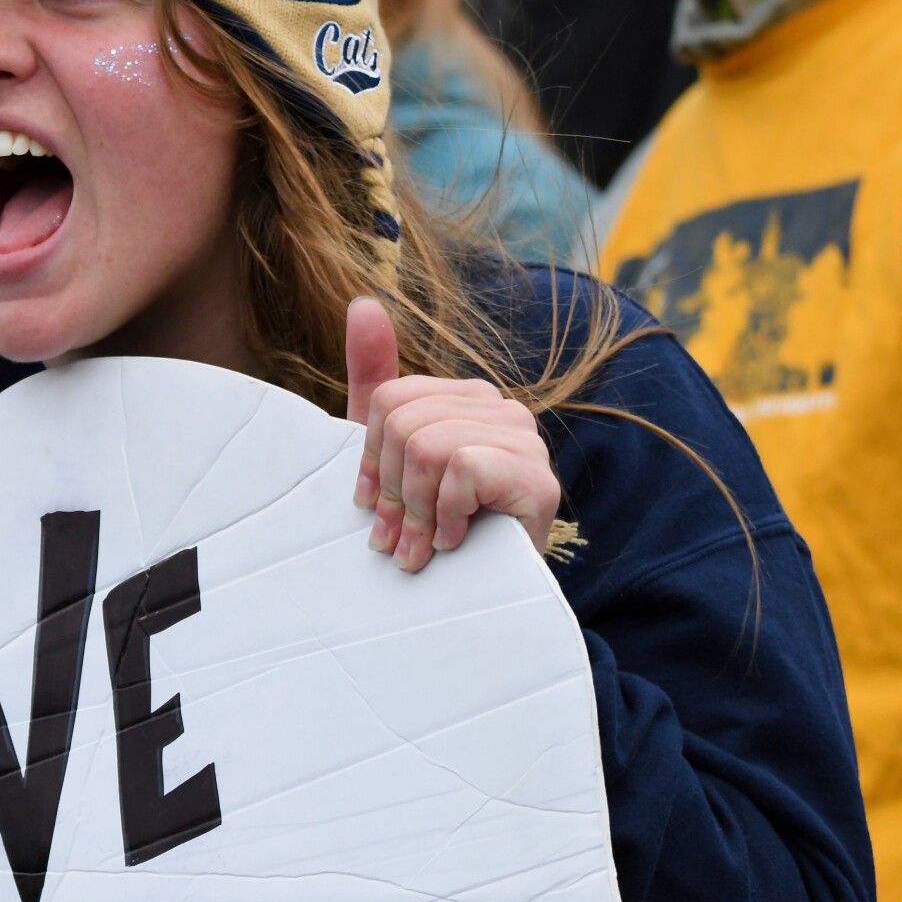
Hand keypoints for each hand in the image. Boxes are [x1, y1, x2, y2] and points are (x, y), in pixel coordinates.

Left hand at [345, 297, 561, 571]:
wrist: (483, 598)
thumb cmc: (433, 525)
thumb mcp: (391, 452)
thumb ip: (376, 379)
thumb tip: (363, 303)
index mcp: (466, 398)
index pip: (391, 401)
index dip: (370, 460)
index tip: (371, 509)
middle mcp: (503, 409)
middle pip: (405, 424)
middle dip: (390, 492)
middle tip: (393, 540)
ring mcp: (527, 442)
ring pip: (430, 447)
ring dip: (416, 512)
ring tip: (422, 547)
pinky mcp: (538, 480)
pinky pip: (461, 470)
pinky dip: (447, 514)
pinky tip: (456, 541)